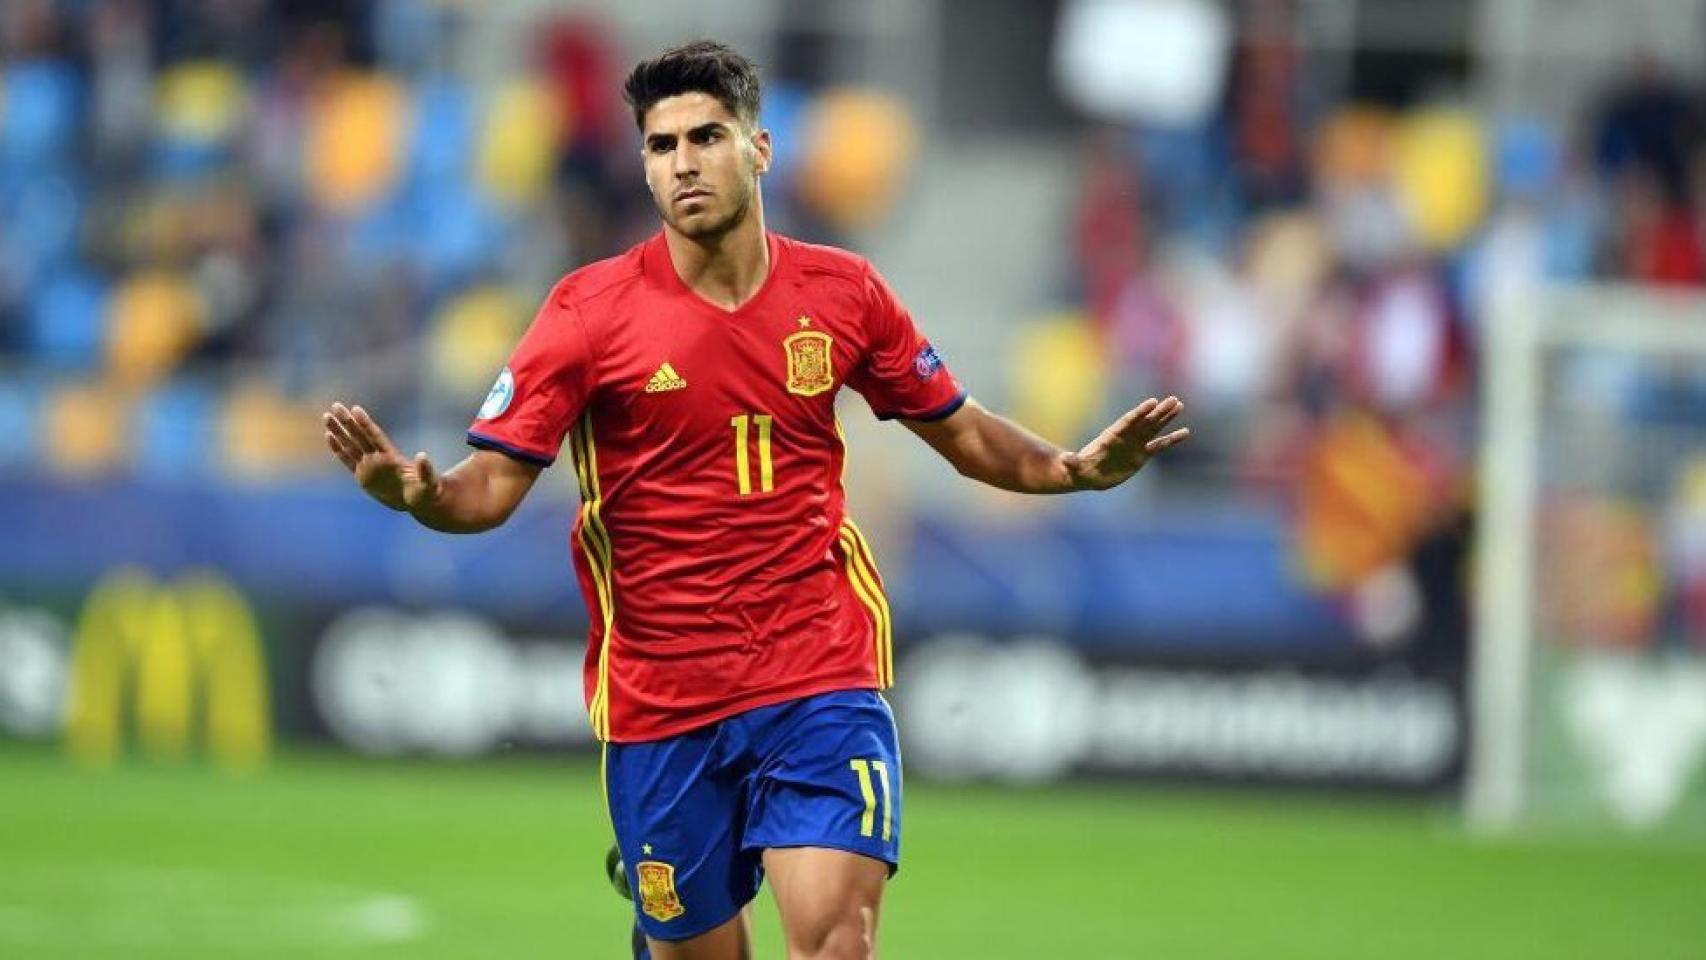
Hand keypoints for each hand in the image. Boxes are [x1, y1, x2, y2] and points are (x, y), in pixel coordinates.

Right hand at [323, 402, 442, 512]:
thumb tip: (423, 455)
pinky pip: (347, 460)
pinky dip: (338, 449)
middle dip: (347, 421)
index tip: (356, 409)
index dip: (366, 423)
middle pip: (359, 436)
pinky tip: (329, 436)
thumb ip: (425, 470)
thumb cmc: (426, 491)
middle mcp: (378, 458)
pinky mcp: (362, 477)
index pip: (376, 436)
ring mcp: (369, 466)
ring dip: (339, 431)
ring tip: (327, 416)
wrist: (418, 502)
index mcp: (392, 457)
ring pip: (350, 445)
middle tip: (335, 405)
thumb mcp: (429, 482)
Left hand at [1063, 396, 1189, 490]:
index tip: (1152, 402)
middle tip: (1173, 400)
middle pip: (1144, 421)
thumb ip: (1071, 462)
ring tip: (1179, 405)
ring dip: (1166, 418)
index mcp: (1111, 437)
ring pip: (1153, 428)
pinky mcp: (1141, 454)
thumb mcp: (1073, 467)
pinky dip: (1171, 439)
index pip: (1128, 422)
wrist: (1085, 474)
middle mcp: (1126, 437)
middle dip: (1158, 412)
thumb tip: (1064, 459)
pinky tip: (1185, 432)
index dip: (1140, 412)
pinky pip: (1159, 445)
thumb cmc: (1077, 470)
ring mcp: (1135, 444)